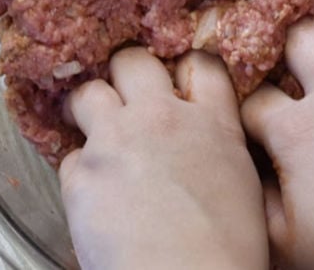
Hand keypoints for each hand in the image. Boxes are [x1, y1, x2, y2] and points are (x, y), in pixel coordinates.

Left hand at [59, 48, 267, 269]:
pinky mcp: (82, 174)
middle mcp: (162, 119)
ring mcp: (117, 141)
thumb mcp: (242, 182)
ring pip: (88, 94)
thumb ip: (219, 143)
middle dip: (125, 71)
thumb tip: (202, 135)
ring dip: (89, 106)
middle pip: (133, 62)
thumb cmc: (225, 250)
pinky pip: (72, 157)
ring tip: (92, 127)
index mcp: (212, 122)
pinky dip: (81, 170)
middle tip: (123, 92)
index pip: (199, 64)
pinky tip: (95, 193)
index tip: (174, 80)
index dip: (183, 67)